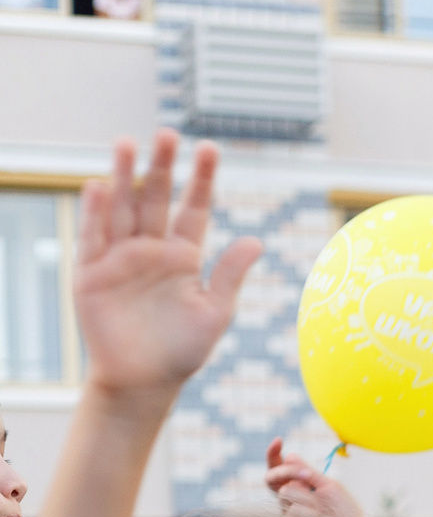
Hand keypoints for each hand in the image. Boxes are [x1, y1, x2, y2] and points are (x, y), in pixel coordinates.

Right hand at [75, 132, 260, 402]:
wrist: (145, 382)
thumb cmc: (183, 350)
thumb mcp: (214, 312)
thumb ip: (230, 275)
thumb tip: (257, 240)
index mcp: (183, 255)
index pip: (194, 209)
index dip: (200, 180)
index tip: (210, 149)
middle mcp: (151, 248)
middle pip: (156, 199)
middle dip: (161, 167)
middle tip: (169, 133)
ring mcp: (119, 257)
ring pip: (122, 209)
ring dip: (123, 176)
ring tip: (127, 143)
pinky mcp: (91, 273)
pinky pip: (93, 238)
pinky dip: (96, 214)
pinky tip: (100, 187)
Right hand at [265, 439, 364, 516]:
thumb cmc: (344, 510)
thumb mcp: (329, 486)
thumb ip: (309, 473)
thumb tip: (291, 455)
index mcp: (297, 484)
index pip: (277, 467)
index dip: (273, 454)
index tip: (279, 440)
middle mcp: (288, 497)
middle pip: (270, 477)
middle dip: (289, 472)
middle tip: (308, 476)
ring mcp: (287, 510)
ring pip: (285, 492)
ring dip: (307, 496)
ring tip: (323, 507)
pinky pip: (294, 509)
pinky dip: (311, 511)